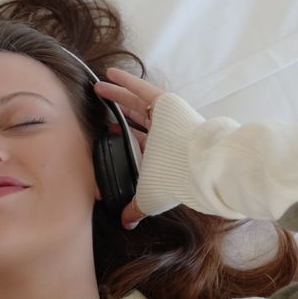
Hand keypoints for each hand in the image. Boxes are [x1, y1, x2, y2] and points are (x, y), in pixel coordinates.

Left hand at [93, 67, 165, 229]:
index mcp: (161, 155)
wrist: (200, 165)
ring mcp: (165, 118)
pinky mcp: (166, 103)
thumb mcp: (149, 198)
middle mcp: (164, 135)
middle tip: (101, 112)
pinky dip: (126, 81)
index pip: (139, 145)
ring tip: (98, 89)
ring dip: (117, 96)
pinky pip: (142, 89)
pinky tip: (109, 74)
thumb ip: (135, 209)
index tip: (107, 136)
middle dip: (118, 117)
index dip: (123, 141)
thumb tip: (126, 224)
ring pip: (136, 104)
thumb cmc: (175, 181)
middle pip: (135, 122)